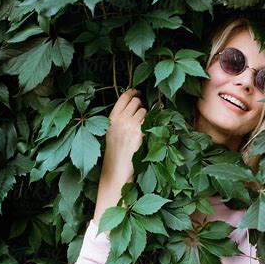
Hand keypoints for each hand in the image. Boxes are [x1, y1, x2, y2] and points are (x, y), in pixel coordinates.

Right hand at [92, 90, 146, 226]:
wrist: (116, 170)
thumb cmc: (115, 154)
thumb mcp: (111, 133)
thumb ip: (119, 120)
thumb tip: (133, 107)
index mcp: (111, 118)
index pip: (124, 96)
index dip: (133, 92)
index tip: (137, 93)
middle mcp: (120, 119)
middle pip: (136, 101)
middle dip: (141, 106)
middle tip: (141, 116)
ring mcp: (130, 125)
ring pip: (145, 110)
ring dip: (147, 117)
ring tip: (143, 129)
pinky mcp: (140, 133)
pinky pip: (151, 121)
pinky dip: (153, 124)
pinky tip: (149, 133)